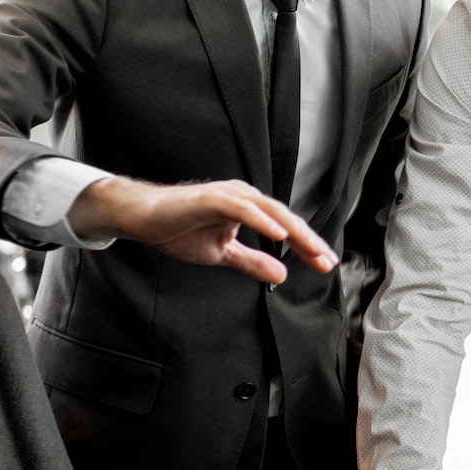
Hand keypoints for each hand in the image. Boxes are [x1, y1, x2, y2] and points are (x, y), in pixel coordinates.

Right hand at [71, 176, 334, 282]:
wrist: (142, 218)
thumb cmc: (179, 229)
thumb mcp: (222, 253)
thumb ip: (252, 262)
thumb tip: (282, 275)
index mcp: (249, 208)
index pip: (285, 227)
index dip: (307, 246)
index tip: (326, 264)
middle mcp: (244, 197)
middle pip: (285, 218)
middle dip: (308, 241)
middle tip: (328, 260)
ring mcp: (229, 195)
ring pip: (270, 211)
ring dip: (294, 230)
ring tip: (312, 249)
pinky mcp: (212, 198)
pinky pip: (243, 208)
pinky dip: (262, 220)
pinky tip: (279, 234)